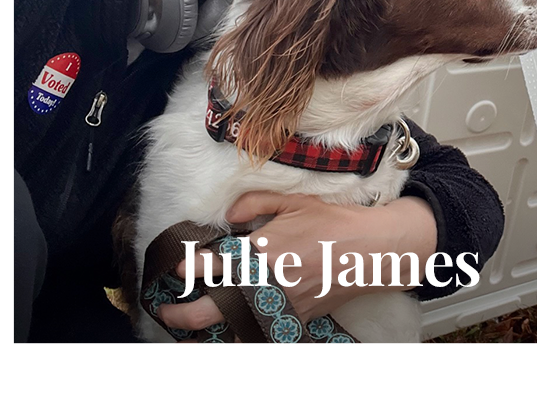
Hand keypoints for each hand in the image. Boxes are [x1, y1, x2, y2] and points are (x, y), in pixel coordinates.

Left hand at [152, 192, 437, 329]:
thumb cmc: (331, 223)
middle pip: (212, 310)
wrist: (371, 251)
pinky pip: (258, 333)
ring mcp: (279, 306)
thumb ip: (253, 204)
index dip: (186, 268)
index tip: (175, 268)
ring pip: (233, 331)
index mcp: (260, 253)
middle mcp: (265, 284)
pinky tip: (227, 333)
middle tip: (165, 311)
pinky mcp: (294, 318)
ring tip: (188, 330)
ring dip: (208, 332)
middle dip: (181, 314)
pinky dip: (239, 335)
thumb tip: (228, 214)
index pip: (210, 266)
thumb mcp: (291, 202)